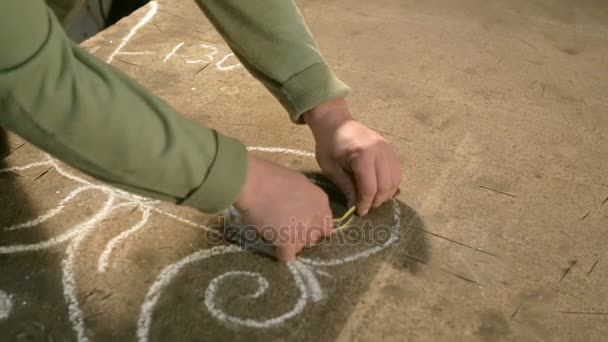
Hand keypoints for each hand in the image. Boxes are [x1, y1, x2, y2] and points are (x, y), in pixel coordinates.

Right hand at [234, 156, 332, 261]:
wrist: (253, 182)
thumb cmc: (270, 176)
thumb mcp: (298, 183)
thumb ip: (306, 199)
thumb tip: (302, 210)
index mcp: (320, 201)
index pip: (327, 225)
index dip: (313, 227)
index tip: (302, 225)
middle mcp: (316, 217)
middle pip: (313, 238)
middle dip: (301, 236)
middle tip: (286, 229)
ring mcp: (303, 231)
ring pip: (301, 248)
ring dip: (289, 244)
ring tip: (275, 234)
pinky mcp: (287, 242)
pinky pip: (287, 257)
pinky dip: (279, 253)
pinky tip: (272, 244)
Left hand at [303, 98, 401, 215]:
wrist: (336, 122)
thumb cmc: (328, 144)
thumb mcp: (330, 168)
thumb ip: (345, 186)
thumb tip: (355, 205)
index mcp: (363, 154)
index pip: (370, 187)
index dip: (365, 203)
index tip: (359, 212)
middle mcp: (380, 151)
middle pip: (385, 186)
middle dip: (376, 201)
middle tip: (365, 207)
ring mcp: (388, 149)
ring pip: (395, 181)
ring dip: (385, 195)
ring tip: (371, 199)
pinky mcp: (391, 149)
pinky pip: (396, 173)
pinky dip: (390, 185)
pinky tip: (378, 189)